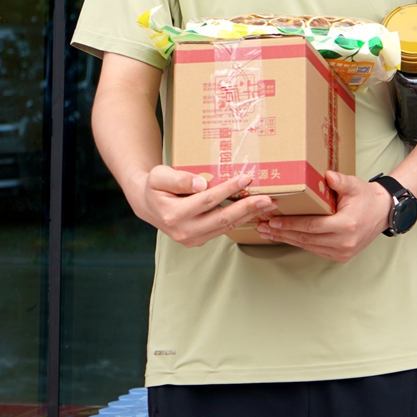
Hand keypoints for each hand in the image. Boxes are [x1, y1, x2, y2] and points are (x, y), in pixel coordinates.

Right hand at [140, 165, 277, 247]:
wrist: (148, 204)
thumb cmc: (155, 186)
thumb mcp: (159, 176)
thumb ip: (178, 178)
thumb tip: (201, 183)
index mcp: (173, 214)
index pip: (207, 200)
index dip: (228, 189)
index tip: (246, 178)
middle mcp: (184, 231)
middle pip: (221, 219)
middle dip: (247, 208)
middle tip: (267, 199)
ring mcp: (192, 239)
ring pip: (225, 227)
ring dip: (247, 215)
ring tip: (267, 205)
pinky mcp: (199, 240)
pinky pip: (223, 230)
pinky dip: (239, 220)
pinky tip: (253, 211)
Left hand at [255, 170, 388, 262]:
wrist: (383, 212)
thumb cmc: (366, 197)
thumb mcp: (355, 185)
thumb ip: (340, 181)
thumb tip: (327, 175)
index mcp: (346, 225)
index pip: (312, 226)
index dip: (291, 224)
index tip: (273, 220)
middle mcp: (344, 242)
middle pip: (306, 239)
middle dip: (283, 233)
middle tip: (263, 227)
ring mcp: (343, 252)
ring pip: (309, 246)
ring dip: (288, 239)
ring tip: (269, 232)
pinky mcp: (341, 256)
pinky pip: (316, 249)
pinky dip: (300, 243)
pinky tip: (287, 237)